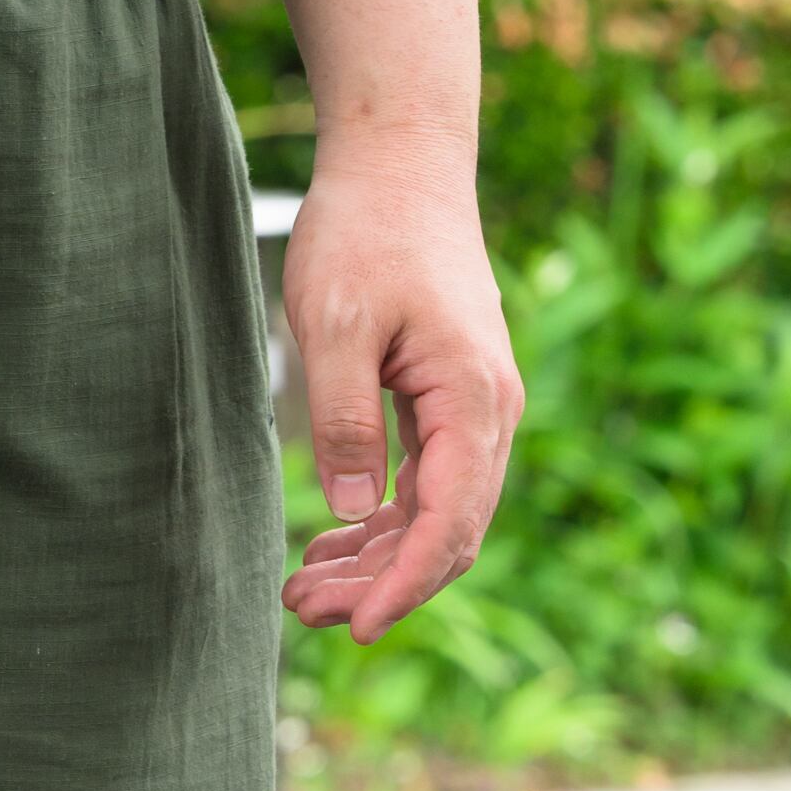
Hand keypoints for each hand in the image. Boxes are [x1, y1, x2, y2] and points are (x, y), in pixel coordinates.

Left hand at [278, 149, 520, 647]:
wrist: (400, 163)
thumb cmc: (366, 232)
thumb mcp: (336, 327)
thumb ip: (344, 421)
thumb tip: (349, 512)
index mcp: (472, 396)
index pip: (450, 520)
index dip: (405, 584)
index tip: (356, 627)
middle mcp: (488, 411)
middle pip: (448, 531)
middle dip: (381, 584)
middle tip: (303, 611)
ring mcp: (473, 409)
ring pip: (434, 514)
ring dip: (374, 560)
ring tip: (301, 590)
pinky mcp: (448, 402)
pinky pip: (424, 483)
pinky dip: (378, 521)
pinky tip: (326, 541)